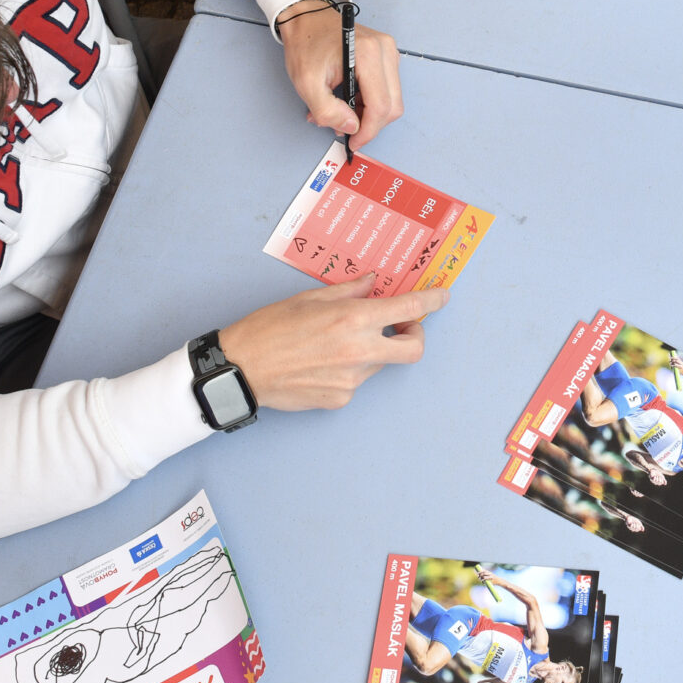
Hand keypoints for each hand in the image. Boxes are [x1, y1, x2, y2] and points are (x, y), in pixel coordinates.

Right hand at [222, 274, 448, 409]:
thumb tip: (373, 283)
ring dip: (372, 350)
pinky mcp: (341, 399)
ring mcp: (352, 380)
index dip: (432, 301)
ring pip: (380, 362)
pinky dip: (349, 369)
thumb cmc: (268, 329)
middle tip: (402, 325)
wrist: (240, 370)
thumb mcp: (309, 298)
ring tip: (334, 343)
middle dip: (416, 335)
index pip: (410, 310)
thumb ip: (348, 291)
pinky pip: (357, 380)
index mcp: (352, 319)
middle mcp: (359, 351)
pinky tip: (320, 363)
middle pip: (414, 349)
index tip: (441, 295)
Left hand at [279, 1, 402, 150]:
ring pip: (391, 100)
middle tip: (345, 130)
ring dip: (368, 114)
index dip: (368, 131)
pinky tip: (348, 101)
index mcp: (368, 55)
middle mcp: (385, 51)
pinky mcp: (386, 56)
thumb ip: (327, 111)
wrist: (306, 18)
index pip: (381, 106)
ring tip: (340, 113)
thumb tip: (351, 127)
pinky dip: (369, 102)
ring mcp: (388, 52)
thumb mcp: (307, 83)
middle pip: (392, 106)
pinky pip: (386, 89)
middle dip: (369, 124)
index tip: (354, 143)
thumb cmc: (306, 43)